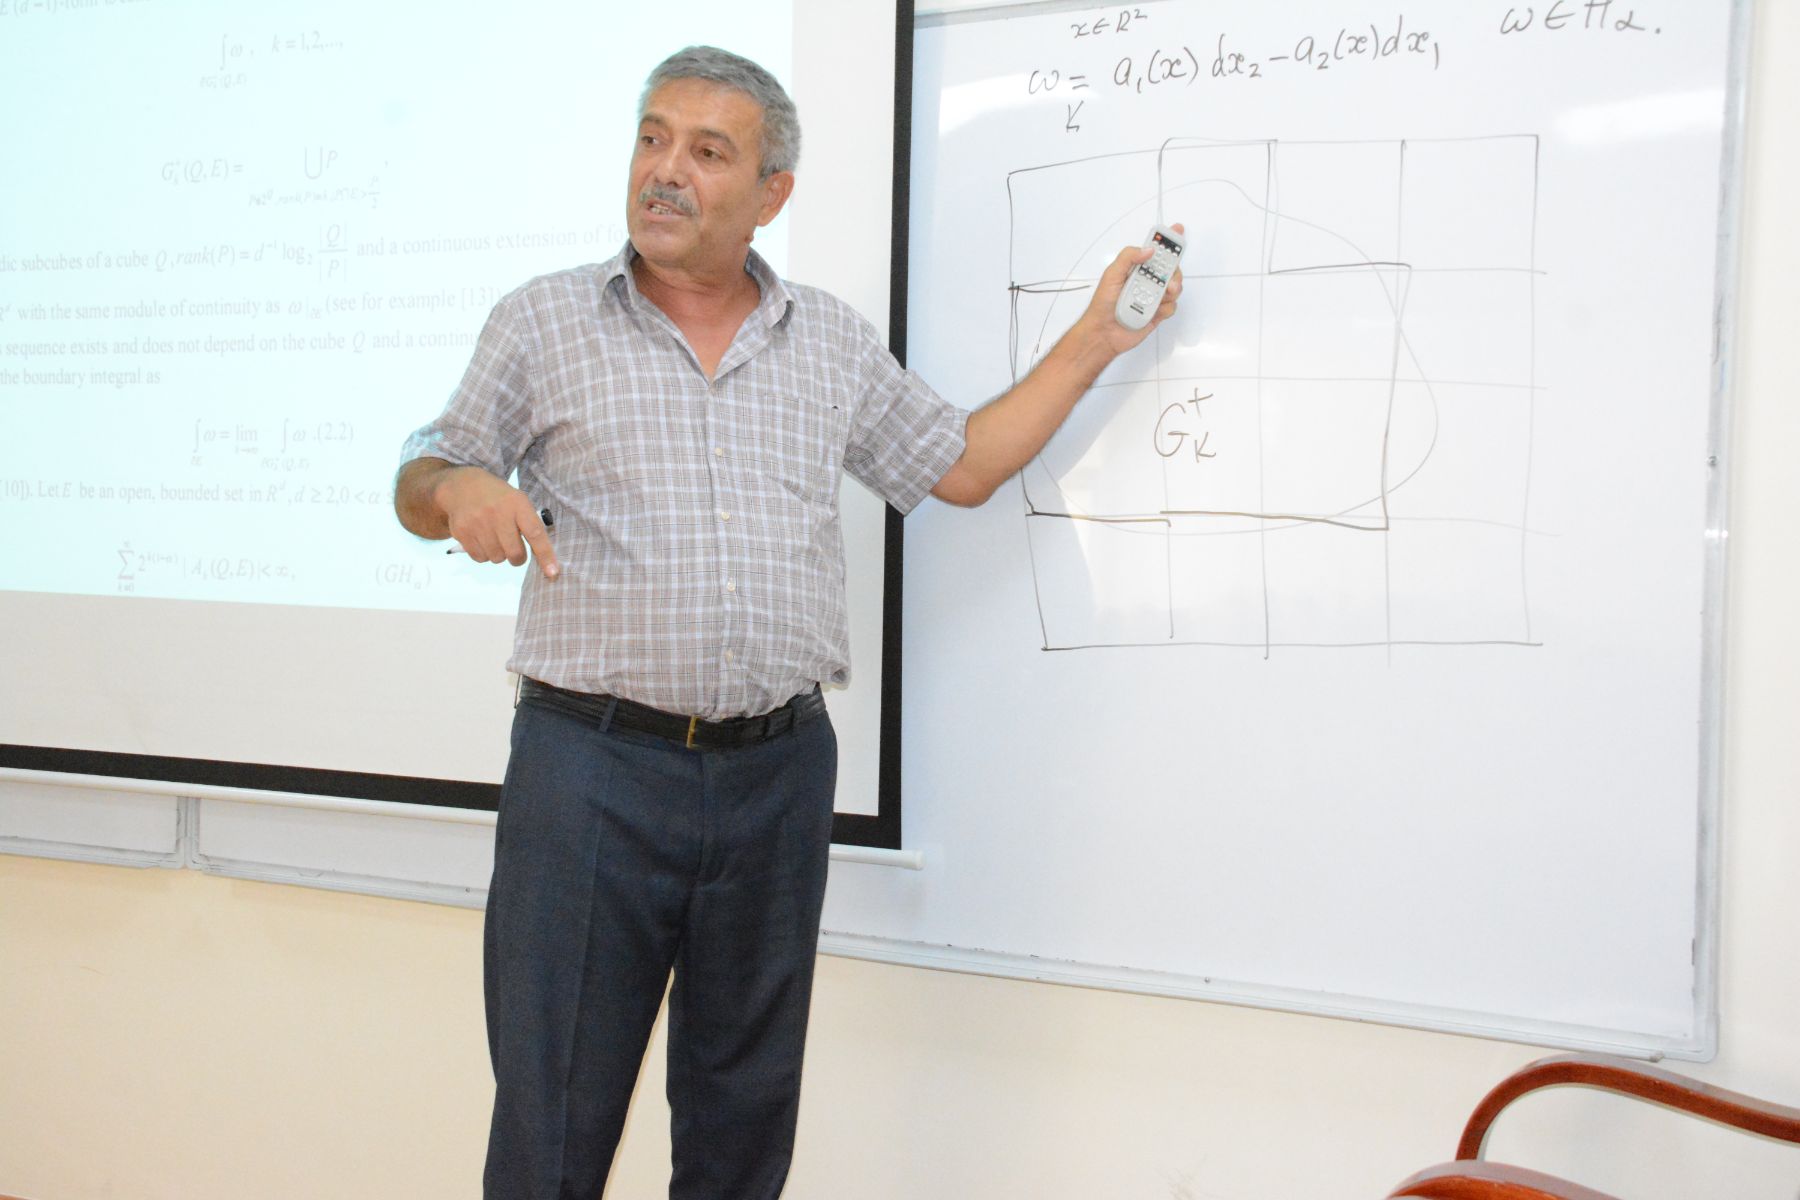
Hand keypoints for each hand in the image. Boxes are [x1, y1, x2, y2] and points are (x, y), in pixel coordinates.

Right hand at [434, 466, 559, 578]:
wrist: (462, 486)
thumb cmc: (498, 498)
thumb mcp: (517, 500)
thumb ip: (529, 524)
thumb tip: (543, 558)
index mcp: (517, 503)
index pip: (535, 533)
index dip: (545, 555)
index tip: (552, 572)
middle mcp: (498, 513)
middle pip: (515, 553)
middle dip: (517, 557)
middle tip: (514, 549)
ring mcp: (478, 523)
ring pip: (496, 558)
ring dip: (499, 554)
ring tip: (494, 537)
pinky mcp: (462, 532)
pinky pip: (480, 558)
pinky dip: (484, 554)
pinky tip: (481, 538)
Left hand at [1078, 223, 1184, 357]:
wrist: (1103, 333)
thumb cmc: (1103, 305)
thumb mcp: (1111, 275)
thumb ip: (1128, 257)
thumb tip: (1148, 250)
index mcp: (1136, 269)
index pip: (1155, 252)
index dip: (1167, 241)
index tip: (1178, 230)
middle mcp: (1147, 282)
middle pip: (1171, 269)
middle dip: (1174, 270)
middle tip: (1169, 278)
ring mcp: (1153, 298)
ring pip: (1174, 288)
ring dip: (1172, 289)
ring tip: (1162, 294)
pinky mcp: (1157, 314)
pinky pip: (1171, 307)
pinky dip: (1166, 308)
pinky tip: (1154, 311)